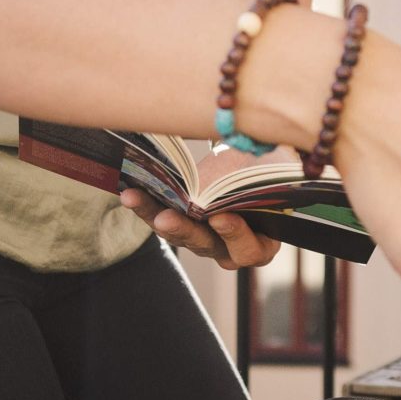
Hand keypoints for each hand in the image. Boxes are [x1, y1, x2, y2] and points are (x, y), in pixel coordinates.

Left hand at [118, 150, 281, 269]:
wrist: (252, 166)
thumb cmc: (268, 173)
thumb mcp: (272, 174)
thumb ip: (263, 173)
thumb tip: (247, 150)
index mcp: (261, 244)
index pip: (248, 249)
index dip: (235, 234)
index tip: (221, 217)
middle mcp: (229, 249)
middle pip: (205, 245)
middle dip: (184, 229)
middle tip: (167, 218)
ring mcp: (202, 240)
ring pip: (176, 234)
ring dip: (153, 215)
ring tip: (134, 198)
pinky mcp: (181, 226)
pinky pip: (161, 220)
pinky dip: (146, 205)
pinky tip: (128, 191)